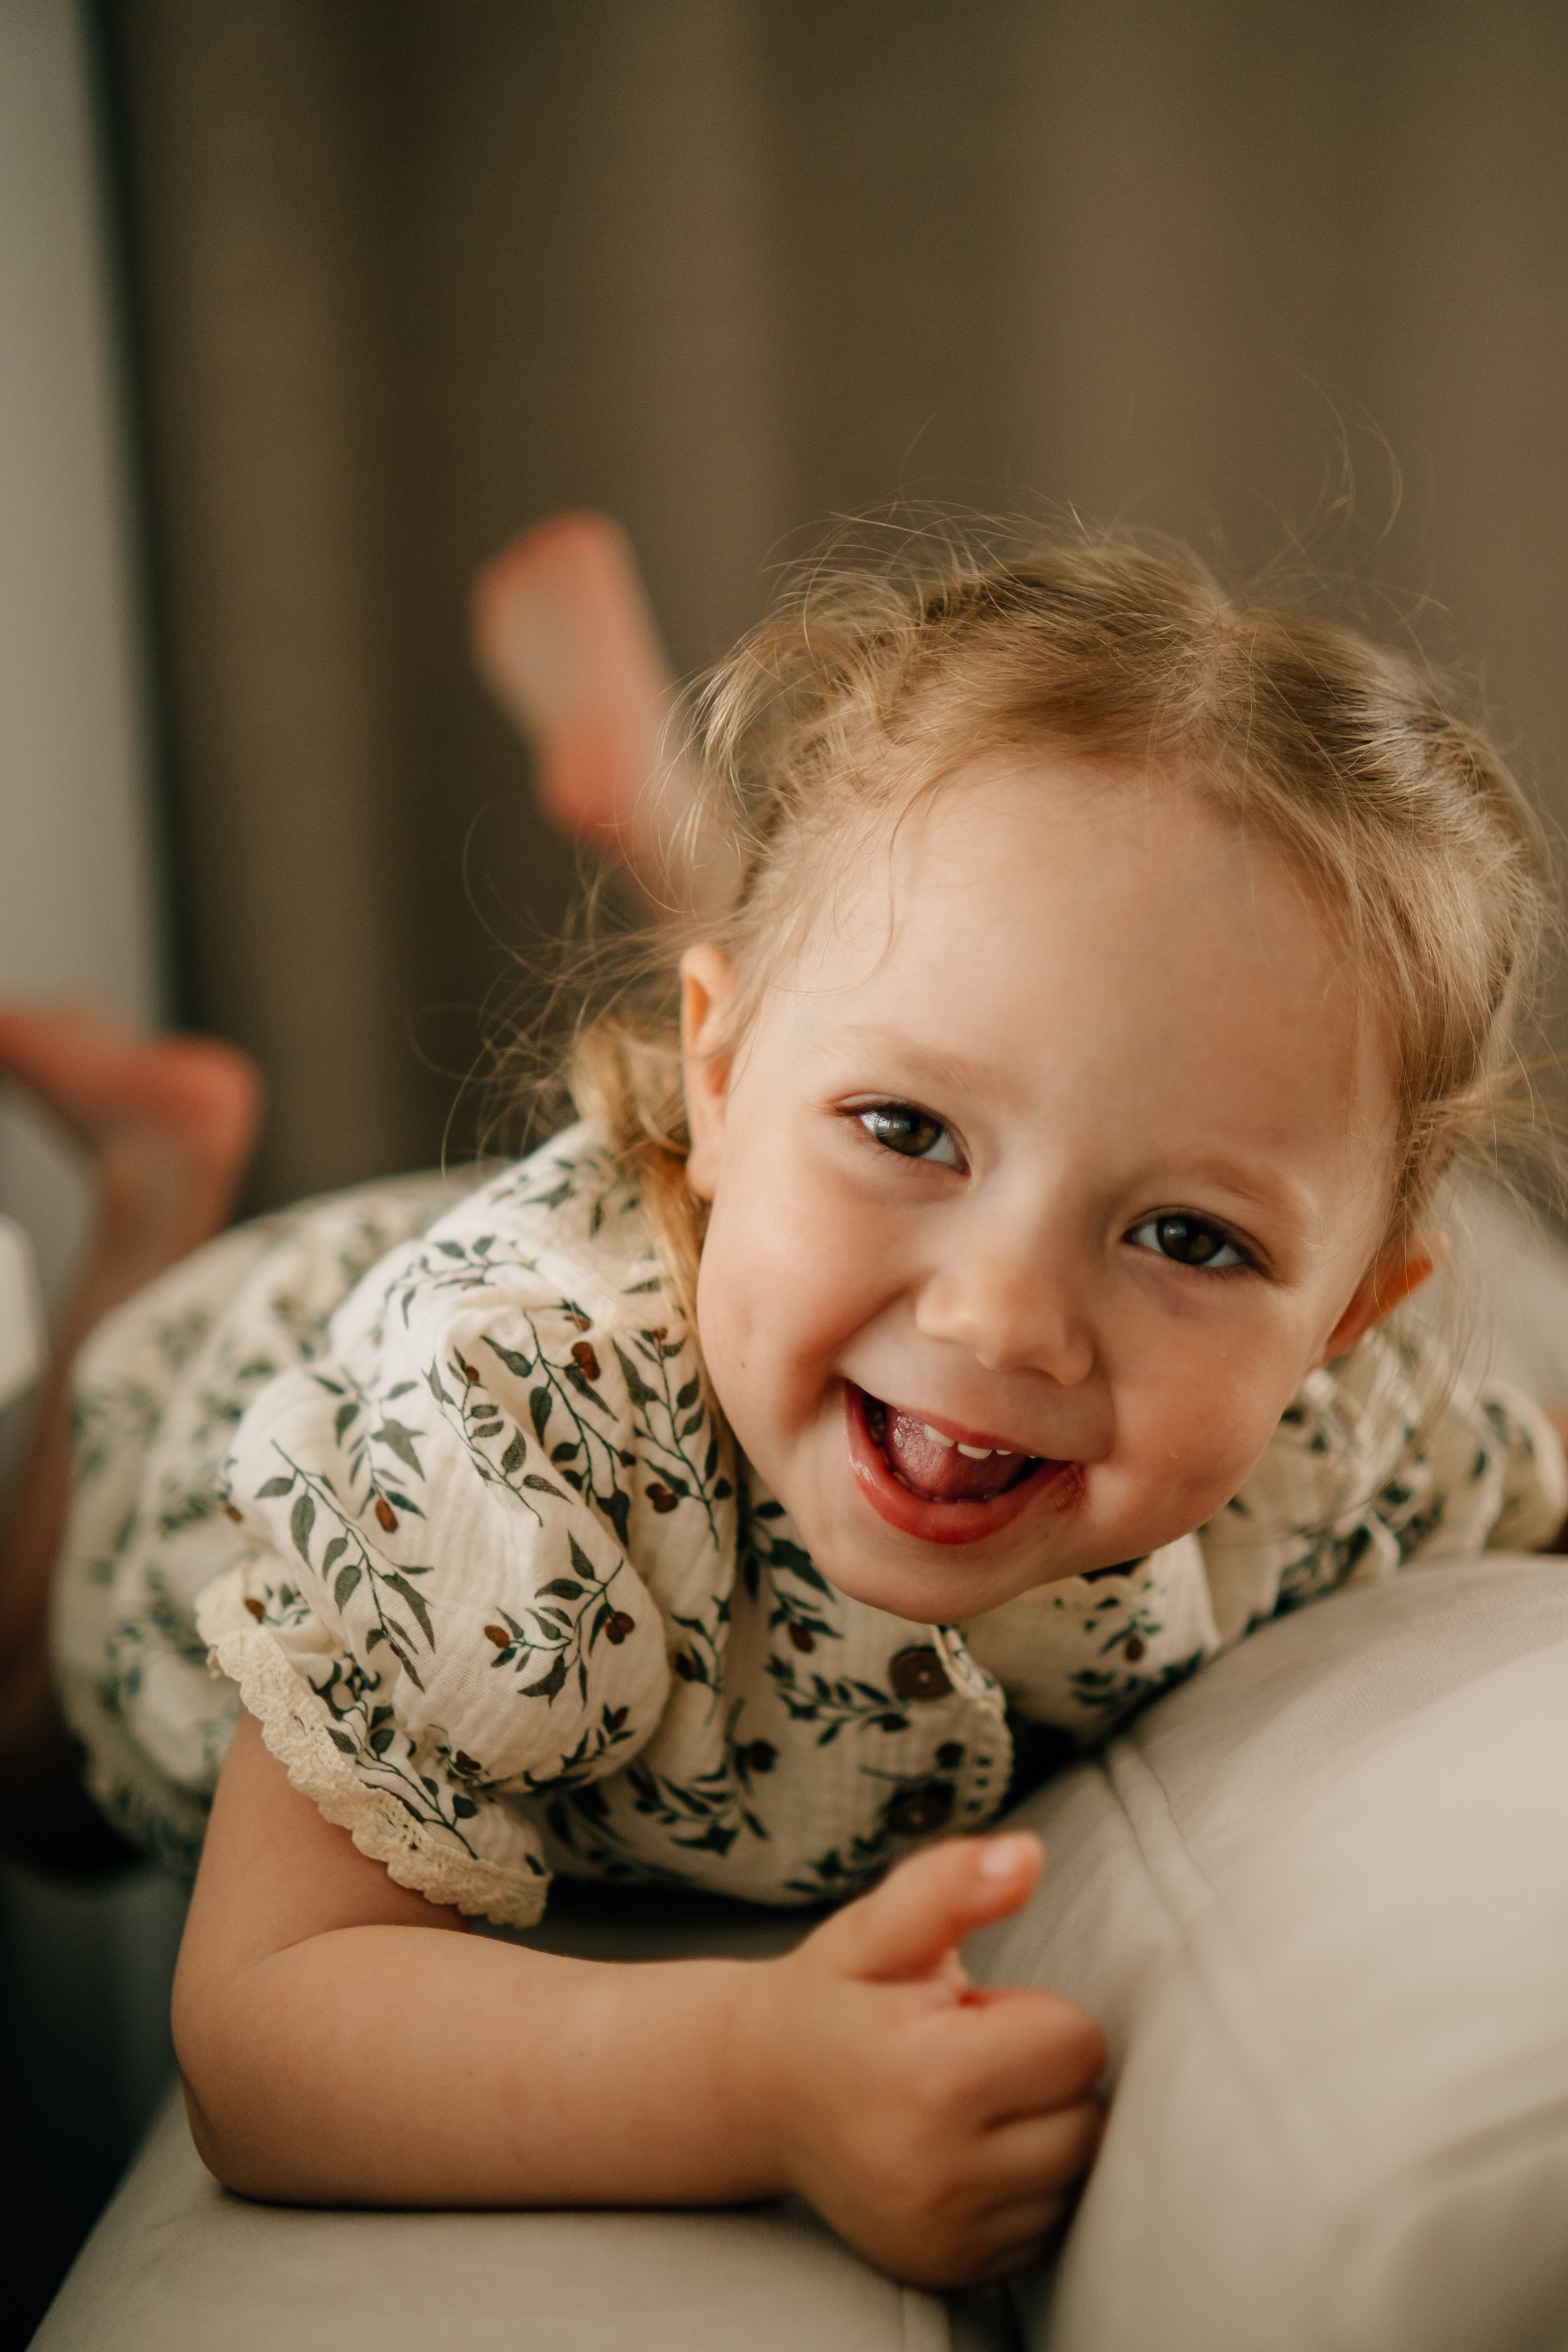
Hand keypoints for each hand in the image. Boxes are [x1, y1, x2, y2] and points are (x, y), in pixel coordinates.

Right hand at [742, 1830, 1105, 2285]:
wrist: (756, 2094)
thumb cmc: (832, 1997)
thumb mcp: (878, 1928)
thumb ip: (953, 1884)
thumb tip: (1029, 1854)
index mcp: (925, 2080)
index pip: (1078, 2043)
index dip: (1032, 2013)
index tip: (970, 2014)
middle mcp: (937, 2174)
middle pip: (1088, 2117)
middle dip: (1044, 2074)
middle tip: (968, 2056)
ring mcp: (945, 2234)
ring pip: (1076, 2176)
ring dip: (1042, 2132)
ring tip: (967, 2102)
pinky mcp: (952, 2270)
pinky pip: (1048, 2225)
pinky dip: (1026, 2186)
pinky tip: (968, 2150)